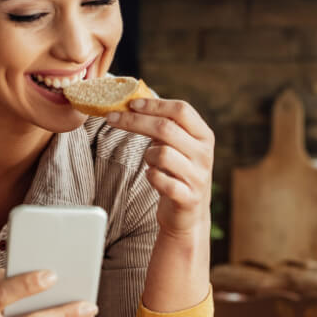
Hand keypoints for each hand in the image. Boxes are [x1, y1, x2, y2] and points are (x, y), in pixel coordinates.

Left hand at [107, 98, 214, 237]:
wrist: (189, 214)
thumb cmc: (178, 172)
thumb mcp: (178, 146)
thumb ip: (164, 125)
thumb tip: (134, 102)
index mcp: (204, 135)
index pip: (181, 110)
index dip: (154, 104)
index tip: (131, 103)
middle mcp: (204, 154)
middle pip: (166, 128)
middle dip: (135, 121)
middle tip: (112, 118)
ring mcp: (198, 176)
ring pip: (161, 154)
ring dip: (147, 155)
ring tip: (150, 161)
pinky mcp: (187, 197)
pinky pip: (159, 179)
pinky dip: (150, 176)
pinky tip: (152, 177)